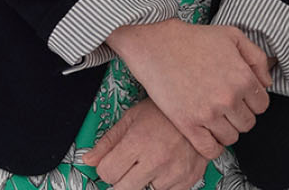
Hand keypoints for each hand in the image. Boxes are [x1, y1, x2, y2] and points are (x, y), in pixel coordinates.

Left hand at [83, 98, 209, 189]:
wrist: (201, 107)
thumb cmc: (165, 111)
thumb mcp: (132, 118)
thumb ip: (108, 141)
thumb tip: (88, 160)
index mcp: (138, 141)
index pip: (106, 173)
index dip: (106, 168)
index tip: (112, 162)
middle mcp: (156, 159)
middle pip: (122, 189)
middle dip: (121, 179)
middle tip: (130, 166)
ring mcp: (174, 171)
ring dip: (146, 180)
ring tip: (153, 160)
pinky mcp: (189, 179)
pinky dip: (164, 183)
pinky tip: (166, 166)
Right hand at [105, 19, 270, 158]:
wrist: (158, 46)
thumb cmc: (193, 40)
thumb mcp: (233, 36)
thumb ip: (257, 58)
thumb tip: (266, 82)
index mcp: (242, 77)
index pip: (262, 105)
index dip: (252, 102)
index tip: (242, 99)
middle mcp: (229, 98)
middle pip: (248, 123)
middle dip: (240, 116)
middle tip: (227, 107)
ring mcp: (209, 113)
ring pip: (231, 138)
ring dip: (226, 130)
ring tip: (215, 118)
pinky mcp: (188, 124)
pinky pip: (210, 149)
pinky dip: (212, 146)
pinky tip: (207, 135)